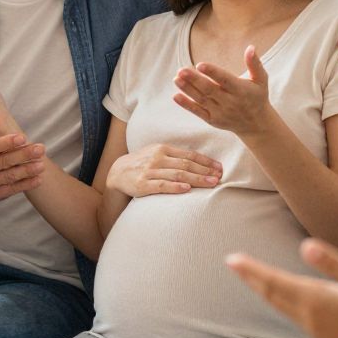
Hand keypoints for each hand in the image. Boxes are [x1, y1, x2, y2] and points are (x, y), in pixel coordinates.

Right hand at [0, 130, 45, 201]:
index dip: (6, 143)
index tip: (22, 137)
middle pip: (3, 162)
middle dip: (23, 155)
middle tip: (40, 149)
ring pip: (9, 177)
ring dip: (27, 170)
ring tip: (42, 164)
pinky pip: (11, 190)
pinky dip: (26, 185)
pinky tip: (38, 178)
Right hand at [107, 144, 221, 196]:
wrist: (117, 173)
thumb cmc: (142, 163)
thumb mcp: (156, 154)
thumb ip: (174, 156)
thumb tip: (199, 161)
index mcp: (163, 149)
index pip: (189, 155)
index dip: (206, 161)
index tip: (219, 167)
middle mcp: (157, 158)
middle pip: (186, 164)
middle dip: (205, 171)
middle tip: (220, 177)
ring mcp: (150, 171)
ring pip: (177, 174)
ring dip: (196, 179)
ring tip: (211, 183)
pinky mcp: (142, 184)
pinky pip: (161, 185)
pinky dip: (175, 186)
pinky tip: (187, 189)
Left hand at [173, 46, 274, 136]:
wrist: (256, 124)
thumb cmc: (257, 96)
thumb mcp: (261, 80)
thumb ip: (255, 64)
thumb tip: (251, 47)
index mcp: (240, 90)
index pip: (225, 80)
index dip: (212, 72)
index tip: (200, 64)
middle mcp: (230, 102)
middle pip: (209, 90)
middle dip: (194, 80)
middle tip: (181, 69)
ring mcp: (220, 112)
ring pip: (201, 100)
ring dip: (187, 89)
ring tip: (176, 79)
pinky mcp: (213, 120)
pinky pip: (198, 112)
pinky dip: (186, 105)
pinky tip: (176, 96)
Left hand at [228, 239, 337, 337]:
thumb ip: (333, 262)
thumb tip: (305, 246)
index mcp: (314, 300)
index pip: (274, 281)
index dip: (252, 269)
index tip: (231, 259)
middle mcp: (308, 316)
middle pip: (271, 293)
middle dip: (251, 277)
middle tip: (232, 262)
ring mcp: (314, 327)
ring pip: (279, 304)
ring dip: (263, 289)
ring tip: (250, 275)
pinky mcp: (322, 332)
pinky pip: (291, 313)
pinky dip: (278, 299)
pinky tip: (280, 294)